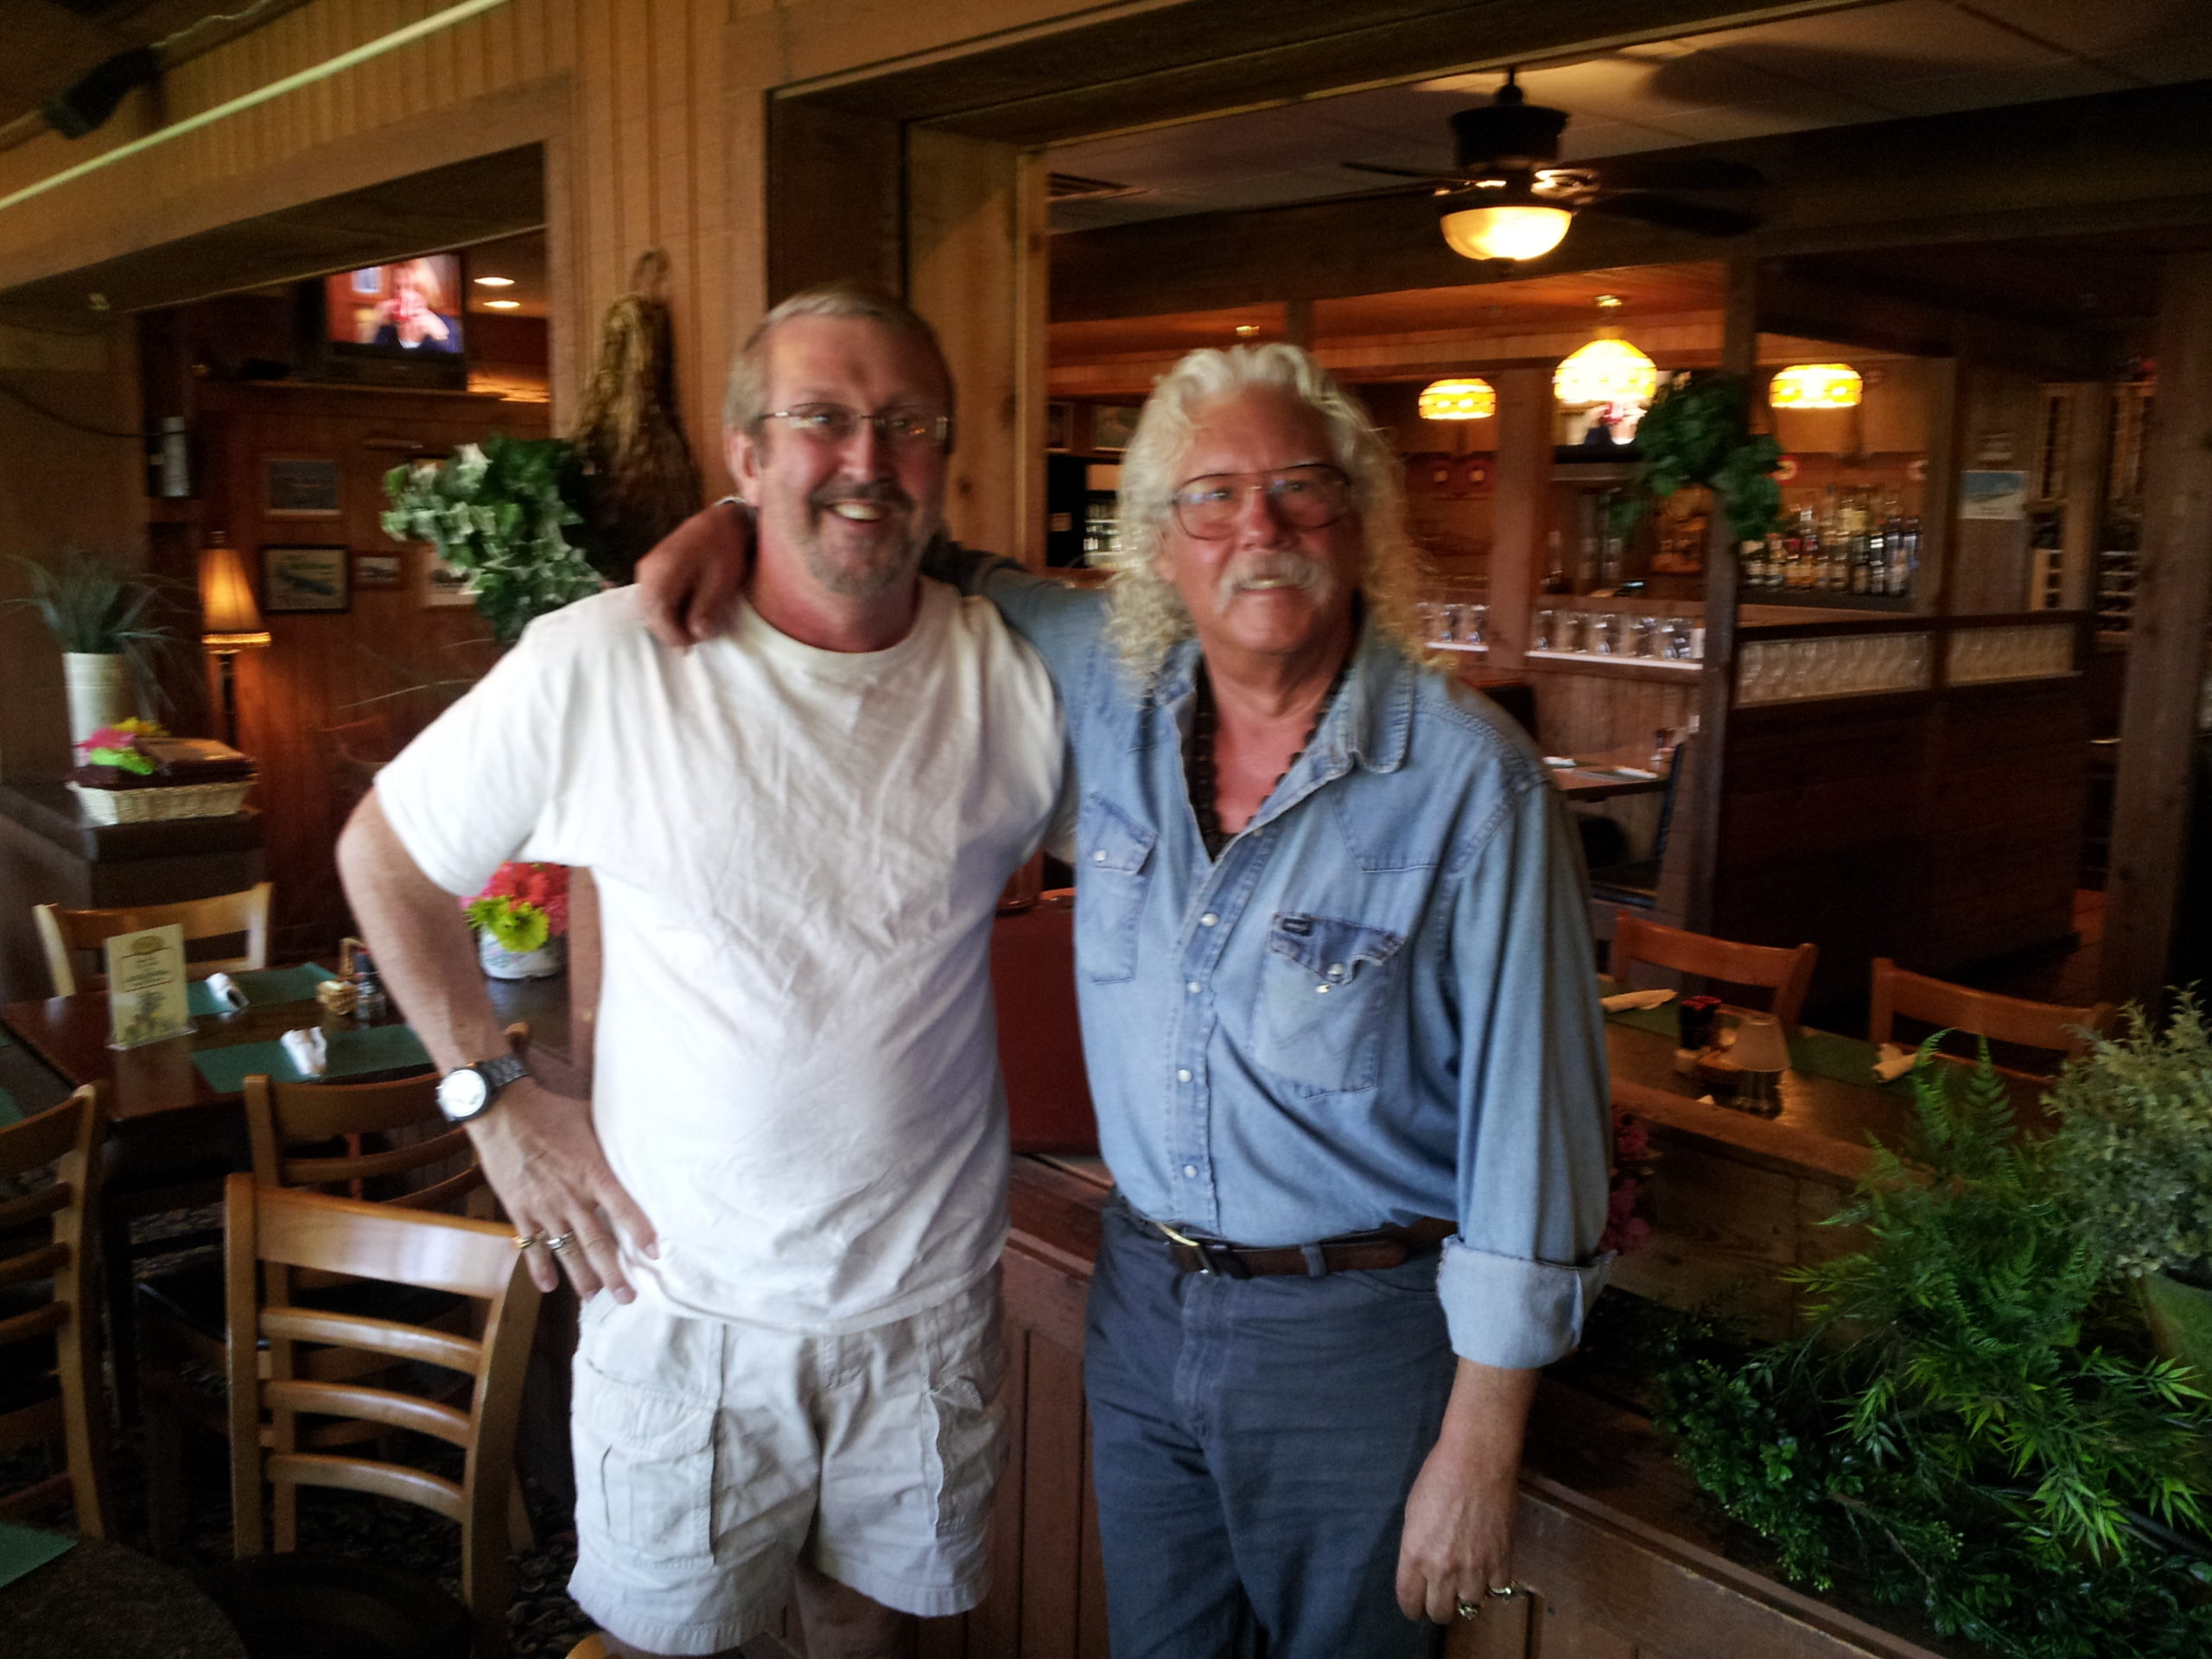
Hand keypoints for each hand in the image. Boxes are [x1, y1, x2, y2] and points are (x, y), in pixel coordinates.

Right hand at [468, 1077, 656, 1299]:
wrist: (502, 1111)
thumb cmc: (550, 1110)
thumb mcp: (590, 1118)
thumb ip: (611, 1138)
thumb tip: (637, 1134)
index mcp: (593, 1172)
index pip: (623, 1207)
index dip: (640, 1231)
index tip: (655, 1253)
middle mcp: (571, 1196)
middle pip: (597, 1242)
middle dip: (613, 1272)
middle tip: (627, 1297)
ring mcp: (544, 1206)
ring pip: (566, 1250)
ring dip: (581, 1276)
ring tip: (593, 1297)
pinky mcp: (519, 1209)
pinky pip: (530, 1244)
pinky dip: (539, 1266)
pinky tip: (548, 1286)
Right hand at [636, 500, 753, 649]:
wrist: (722, 521)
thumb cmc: (723, 549)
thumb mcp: (721, 582)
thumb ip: (706, 609)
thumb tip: (696, 635)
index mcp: (661, 571)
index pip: (657, 615)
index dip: (674, 635)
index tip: (693, 644)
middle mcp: (647, 570)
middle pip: (649, 614)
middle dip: (670, 632)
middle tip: (694, 639)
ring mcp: (647, 569)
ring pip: (649, 608)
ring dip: (668, 622)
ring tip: (692, 627)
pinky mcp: (653, 570)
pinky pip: (653, 599)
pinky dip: (667, 611)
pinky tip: (686, 614)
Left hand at [1395, 1441, 1517, 1623]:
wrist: (1477, 1461)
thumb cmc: (1438, 1478)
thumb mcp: (1413, 1515)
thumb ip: (1416, 1549)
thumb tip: (1422, 1570)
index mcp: (1415, 1556)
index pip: (1409, 1603)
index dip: (1412, 1608)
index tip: (1416, 1606)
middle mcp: (1443, 1570)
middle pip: (1440, 1613)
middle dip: (1438, 1607)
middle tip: (1442, 1595)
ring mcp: (1475, 1569)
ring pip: (1470, 1606)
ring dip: (1467, 1595)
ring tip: (1467, 1579)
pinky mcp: (1502, 1562)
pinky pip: (1497, 1590)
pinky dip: (1492, 1583)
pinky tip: (1488, 1568)